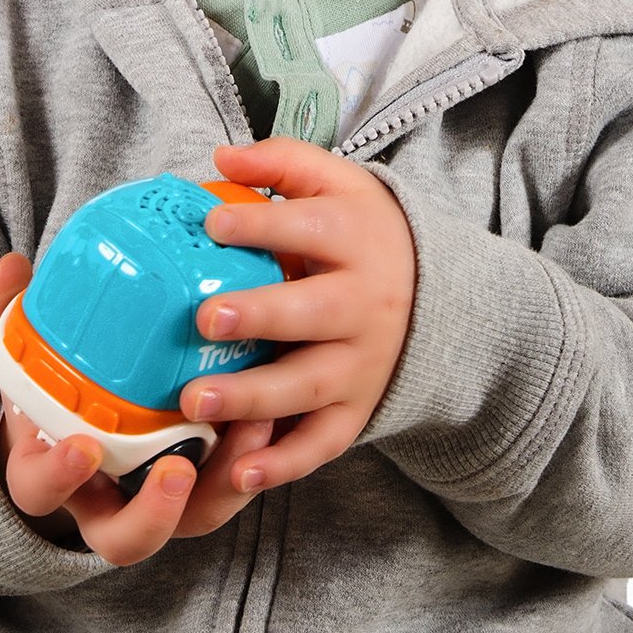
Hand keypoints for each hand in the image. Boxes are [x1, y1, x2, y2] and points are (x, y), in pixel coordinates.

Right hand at [0, 254, 272, 564]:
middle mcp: (105, 504)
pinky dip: (256, 457)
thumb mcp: (24, 356)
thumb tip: (10, 267)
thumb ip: (7, 315)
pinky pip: (234, 487)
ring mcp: (159, 506)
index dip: (59, 476)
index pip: (40, 490)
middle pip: (125, 539)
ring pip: (193, 519)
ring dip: (225, 483)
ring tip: (252, 429)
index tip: (81, 446)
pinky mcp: (207, 488)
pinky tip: (275, 409)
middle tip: (177, 470)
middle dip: (152, 513)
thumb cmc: (53, 392)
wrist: (84, 424)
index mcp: (51, 474)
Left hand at [179, 137, 416, 494]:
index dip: (261, 227)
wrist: (435, 292)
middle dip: (260, 318)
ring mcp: (362, 362)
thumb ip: (280, 161)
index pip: (309, 230)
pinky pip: (324, 442)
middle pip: (312, 313)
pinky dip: (285, 463)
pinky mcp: (357, 408)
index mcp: (354, 240)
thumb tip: (221, 158)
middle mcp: (363, 304)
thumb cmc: (360, 231)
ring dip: (255, 397)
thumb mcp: (336, 181)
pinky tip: (240, 474)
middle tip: (206, 320)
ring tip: (198, 399)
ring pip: (311, 384)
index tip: (213, 225)